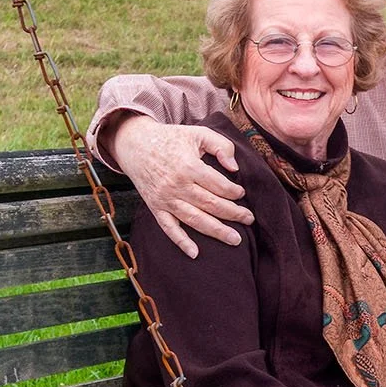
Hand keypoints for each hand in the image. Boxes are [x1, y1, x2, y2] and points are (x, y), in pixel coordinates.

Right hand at [111, 115, 252, 257]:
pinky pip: (169, 228)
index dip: (234, 192)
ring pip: (195, 219)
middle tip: (249, 219)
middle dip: (233, 214)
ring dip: (216, 231)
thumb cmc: (171, 139)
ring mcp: (166, 199)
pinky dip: (181, 242)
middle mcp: (177, 186)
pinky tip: (195, 253)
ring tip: (235, 240)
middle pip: (211, 205)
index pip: (218, 185)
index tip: (242, 194)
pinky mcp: (156, 207)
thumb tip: (234, 168)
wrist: (135, 144)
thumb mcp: (197, 133)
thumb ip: (220, 145)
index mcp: (188, 166)